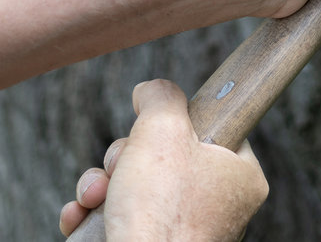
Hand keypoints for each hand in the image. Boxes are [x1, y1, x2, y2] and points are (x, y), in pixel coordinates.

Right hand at [59, 80, 265, 240]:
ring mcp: (185, 231)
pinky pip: (122, 219)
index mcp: (240, 175)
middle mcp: (218, 206)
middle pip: (164, 156)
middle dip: (124, 157)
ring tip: (94, 196)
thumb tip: (151, 92)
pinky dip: (95, 214)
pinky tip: (79, 216)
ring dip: (102, 185)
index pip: (209, 128)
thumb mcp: (162, 128)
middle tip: (119, 166)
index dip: (172, 124)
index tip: (155, 130)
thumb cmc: (161, 209)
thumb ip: (161, 96)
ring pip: (136, 186)